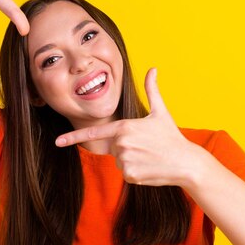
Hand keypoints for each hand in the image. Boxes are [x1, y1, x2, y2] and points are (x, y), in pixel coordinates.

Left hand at [56, 68, 204, 186]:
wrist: (186, 163)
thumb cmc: (172, 136)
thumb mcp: (161, 112)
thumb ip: (152, 90)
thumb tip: (153, 69)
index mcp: (124, 127)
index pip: (94, 132)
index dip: (73, 137)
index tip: (58, 142)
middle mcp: (121, 144)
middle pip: (113, 147)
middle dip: (126, 147)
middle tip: (146, 146)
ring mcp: (125, 161)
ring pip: (119, 161)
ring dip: (131, 160)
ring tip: (150, 156)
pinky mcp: (130, 176)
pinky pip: (125, 173)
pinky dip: (136, 172)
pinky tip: (149, 167)